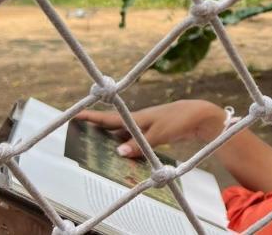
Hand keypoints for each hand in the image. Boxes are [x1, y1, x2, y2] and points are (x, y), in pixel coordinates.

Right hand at [75, 101, 226, 157]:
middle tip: (76, 135)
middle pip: (111, 127)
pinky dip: (124, 148)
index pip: (109, 118)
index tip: (74, 114)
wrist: (197, 116)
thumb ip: (139, 144)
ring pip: (121, 136)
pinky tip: (120, 158)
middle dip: (94, 130)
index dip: (91, 117)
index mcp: (136, 117)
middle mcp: (136, 121)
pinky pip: (131, 142)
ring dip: (109, 142)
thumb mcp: (159, 133)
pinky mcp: (150, 134)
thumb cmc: (178, 120)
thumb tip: (118, 152)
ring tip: (92, 150)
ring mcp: (143, 128)